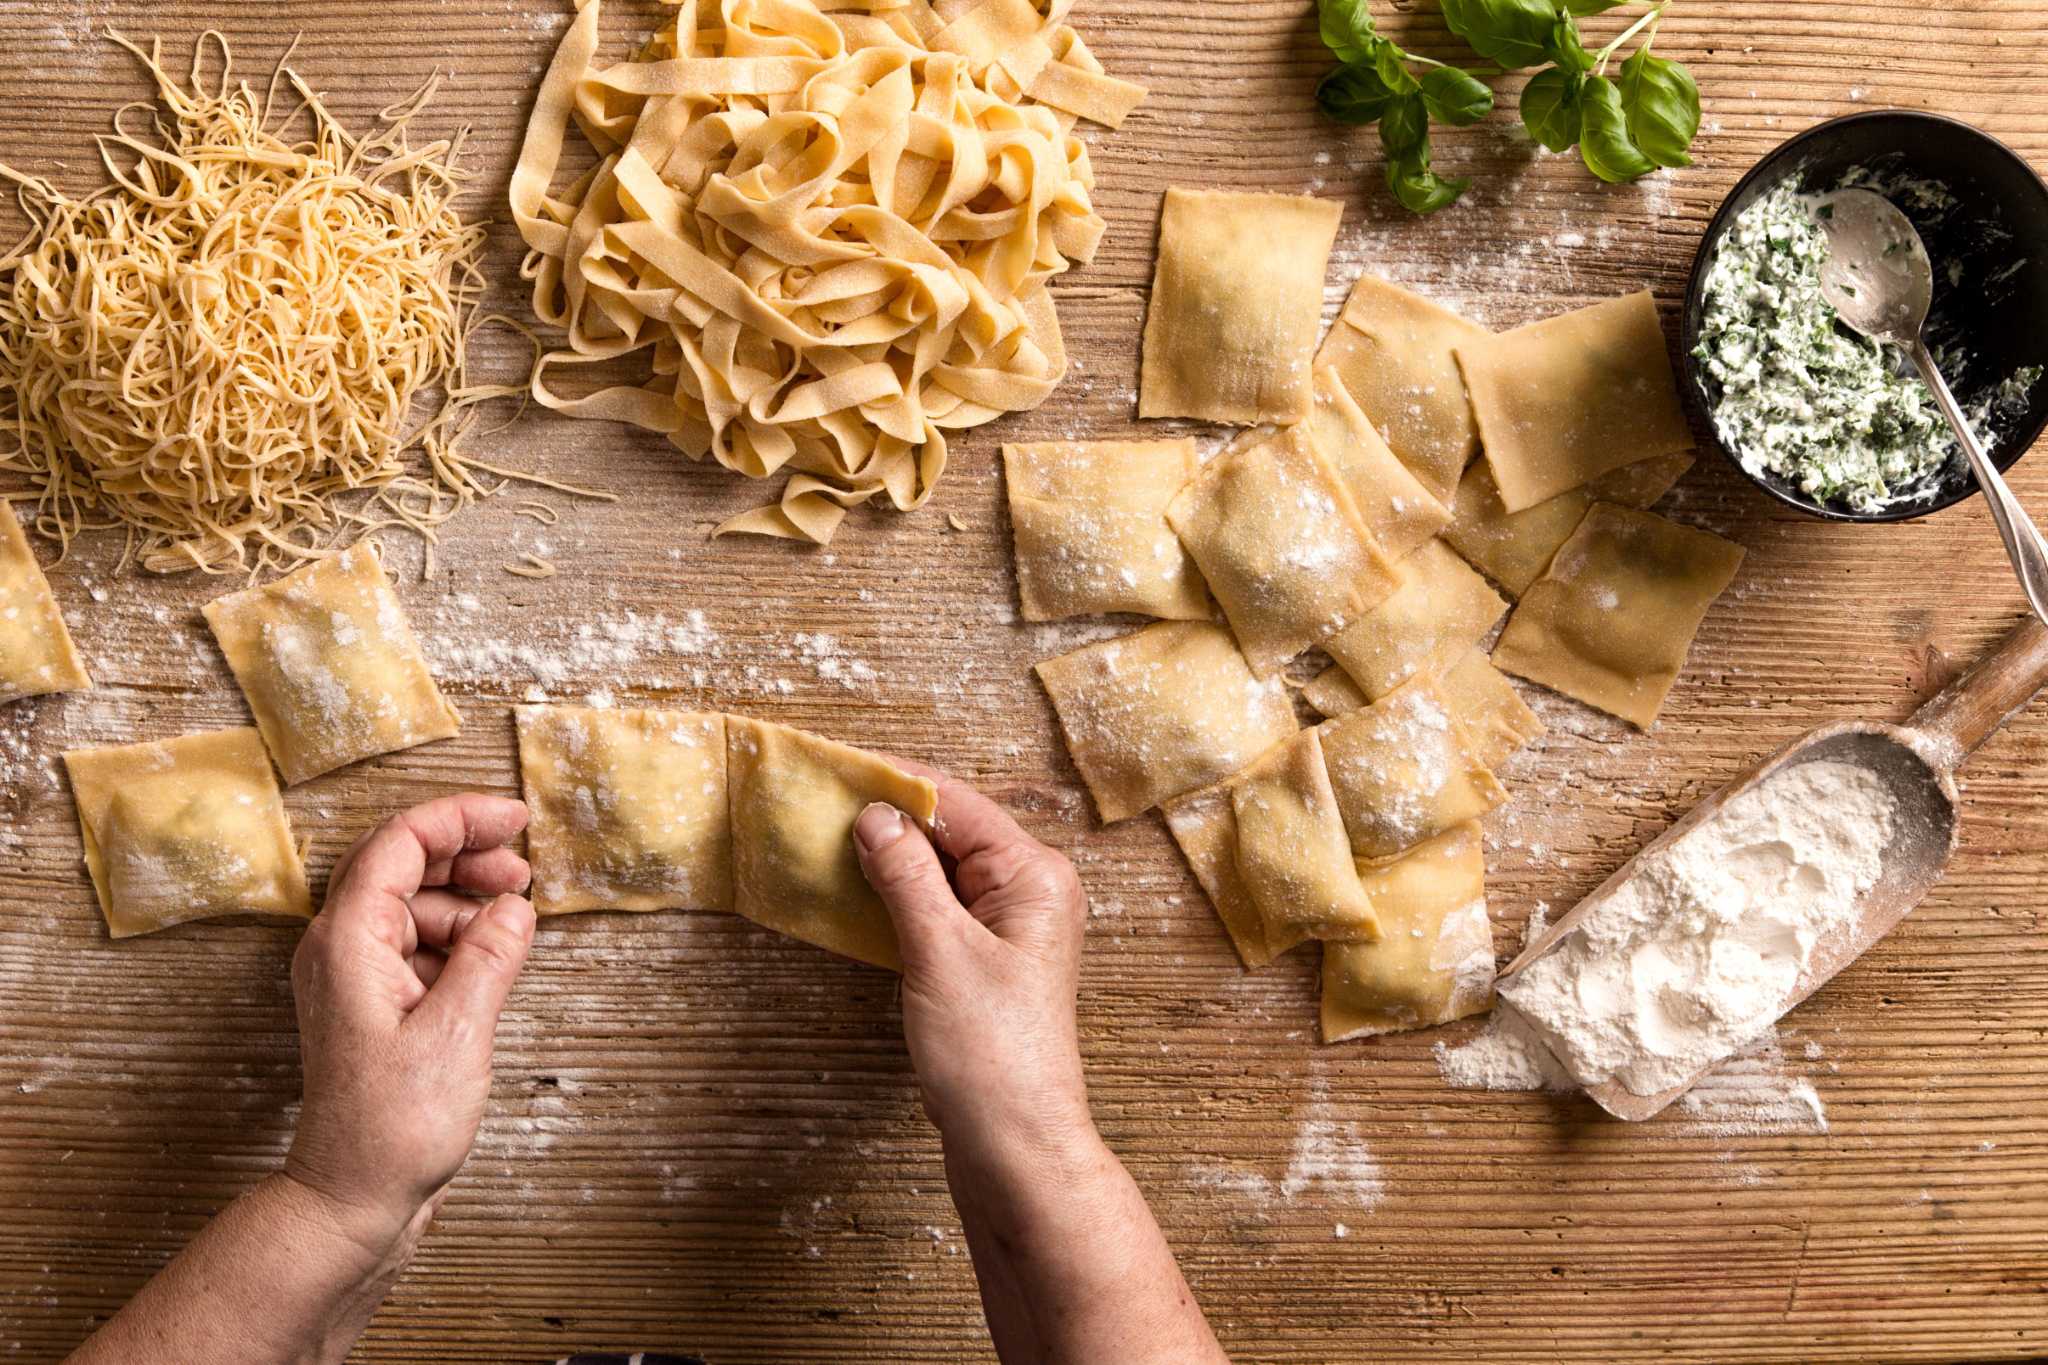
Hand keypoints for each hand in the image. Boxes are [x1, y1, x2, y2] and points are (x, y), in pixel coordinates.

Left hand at [285, 794, 536, 1252]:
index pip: (399, 843)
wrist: (352, 1199)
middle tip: (523, 868)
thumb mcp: (458, 1033)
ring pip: (411, 905)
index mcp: (347, 942)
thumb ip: (491, 957)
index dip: (459, 818)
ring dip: (465, 901)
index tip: (515, 818)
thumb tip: (515, 907)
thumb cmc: (392, 1127)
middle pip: (401, 866)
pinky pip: (415, 945)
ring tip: (515, 918)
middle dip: (465, 856)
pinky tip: (493, 958)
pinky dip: (457, 939)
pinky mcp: (373, 1005)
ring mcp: (354, 977)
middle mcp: (340, 949)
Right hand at [853, 769, 1092, 1164]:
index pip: (958, 804)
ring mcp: (1010, 928)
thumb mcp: (940, 952)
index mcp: (1035, 876)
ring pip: (942, 870)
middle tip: (821, 801)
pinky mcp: (987, 962)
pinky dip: (899, 897)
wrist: (1016, 1146)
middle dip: (890, 817)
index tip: (837, 767)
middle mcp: (1030, 892)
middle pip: (952, 831)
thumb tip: (875, 815)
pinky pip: (939, 908)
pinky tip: (857, 892)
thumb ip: (906, 876)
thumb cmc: (991, 1055)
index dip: (896, 783)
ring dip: (890, 857)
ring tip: (828, 838)